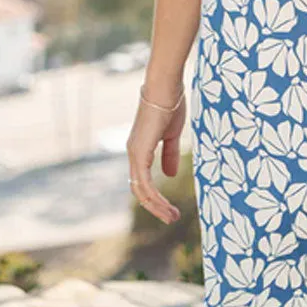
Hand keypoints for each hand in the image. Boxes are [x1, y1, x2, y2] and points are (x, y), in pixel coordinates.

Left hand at [126, 90, 185, 223]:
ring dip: (156, 206)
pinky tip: (166, 205)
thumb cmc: (170, 105)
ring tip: (171, 217)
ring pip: (141, 190)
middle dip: (155, 207)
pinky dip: (155, 197)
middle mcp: (134, 154)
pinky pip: (144, 183)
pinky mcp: (140, 153)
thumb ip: (169, 155)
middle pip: (140, 190)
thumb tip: (169, 175)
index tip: (170, 208)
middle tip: (171, 218)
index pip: (143, 180)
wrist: (165, 88)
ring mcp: (135, 154)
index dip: (155, 196)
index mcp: (141, 149)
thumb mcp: (172, 135)